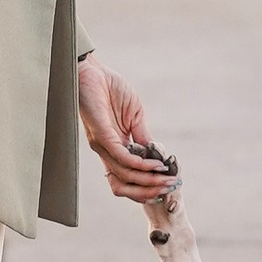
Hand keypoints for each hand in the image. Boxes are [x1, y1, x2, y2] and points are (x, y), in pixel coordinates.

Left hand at [78, 53, 174, 206]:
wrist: (93, 71)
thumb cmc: (111, 89)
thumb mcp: (135, 116)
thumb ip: (144, 137)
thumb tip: (159, 157)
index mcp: (114, 148)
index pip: (127, 178)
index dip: (146, 186)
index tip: (168, 184)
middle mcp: (106, 151)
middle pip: (124, 184)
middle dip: (148, 190)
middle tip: (169, 187)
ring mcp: (102, 145)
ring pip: (124, 175)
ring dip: (147, 181)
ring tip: (165, 180)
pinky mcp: (101, 135)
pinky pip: (122, 157)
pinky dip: (140, 164)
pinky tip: (154, 163)